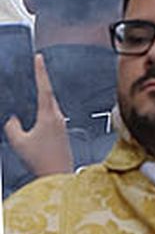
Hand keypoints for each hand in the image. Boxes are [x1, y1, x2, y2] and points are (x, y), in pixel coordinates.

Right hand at [4, 56, 73, 176]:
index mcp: (48, 114)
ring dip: (42, 99)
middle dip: (41, 83)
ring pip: (50, 106)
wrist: (59, 175)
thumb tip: (12, 120)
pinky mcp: (63, 132)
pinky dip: (44, 112)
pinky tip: (37, 119)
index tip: (38, 58)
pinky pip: (52, 116)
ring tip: (32, 95)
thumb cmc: (42, 161)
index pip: (44, 87)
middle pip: (48, 95)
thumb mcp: (19, 144)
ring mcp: (62, 124)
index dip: (40, 71)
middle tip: (34, 72)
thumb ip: (13, 128)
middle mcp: (58, 116)